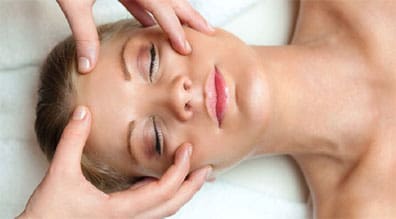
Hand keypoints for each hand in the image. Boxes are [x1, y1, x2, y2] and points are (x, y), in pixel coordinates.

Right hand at [18, 106, 211, 218]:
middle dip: (191, 186)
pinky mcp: (120, 218)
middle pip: (172, 205)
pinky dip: (165, 194)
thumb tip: (82, 112)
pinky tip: (161, 180)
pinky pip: (152, 208)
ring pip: (164, 209)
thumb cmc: (49, 213)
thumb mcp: (59, 173)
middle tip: (206, 168)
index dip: (179, 170)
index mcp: (120, 210)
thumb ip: (72, 141)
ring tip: (192, 175)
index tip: (187, 150)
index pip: (162, 191)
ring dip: (181, 191)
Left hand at [57, 0, 213, 72]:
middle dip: (191, 16)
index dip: (175, 28)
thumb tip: (88, 66)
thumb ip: (84, 33)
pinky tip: (149, 23)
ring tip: (190, 27)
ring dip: (176, 12)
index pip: (161, 7)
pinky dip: (149, 11)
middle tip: (209, 31)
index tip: (186, 47)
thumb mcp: (74, 2)